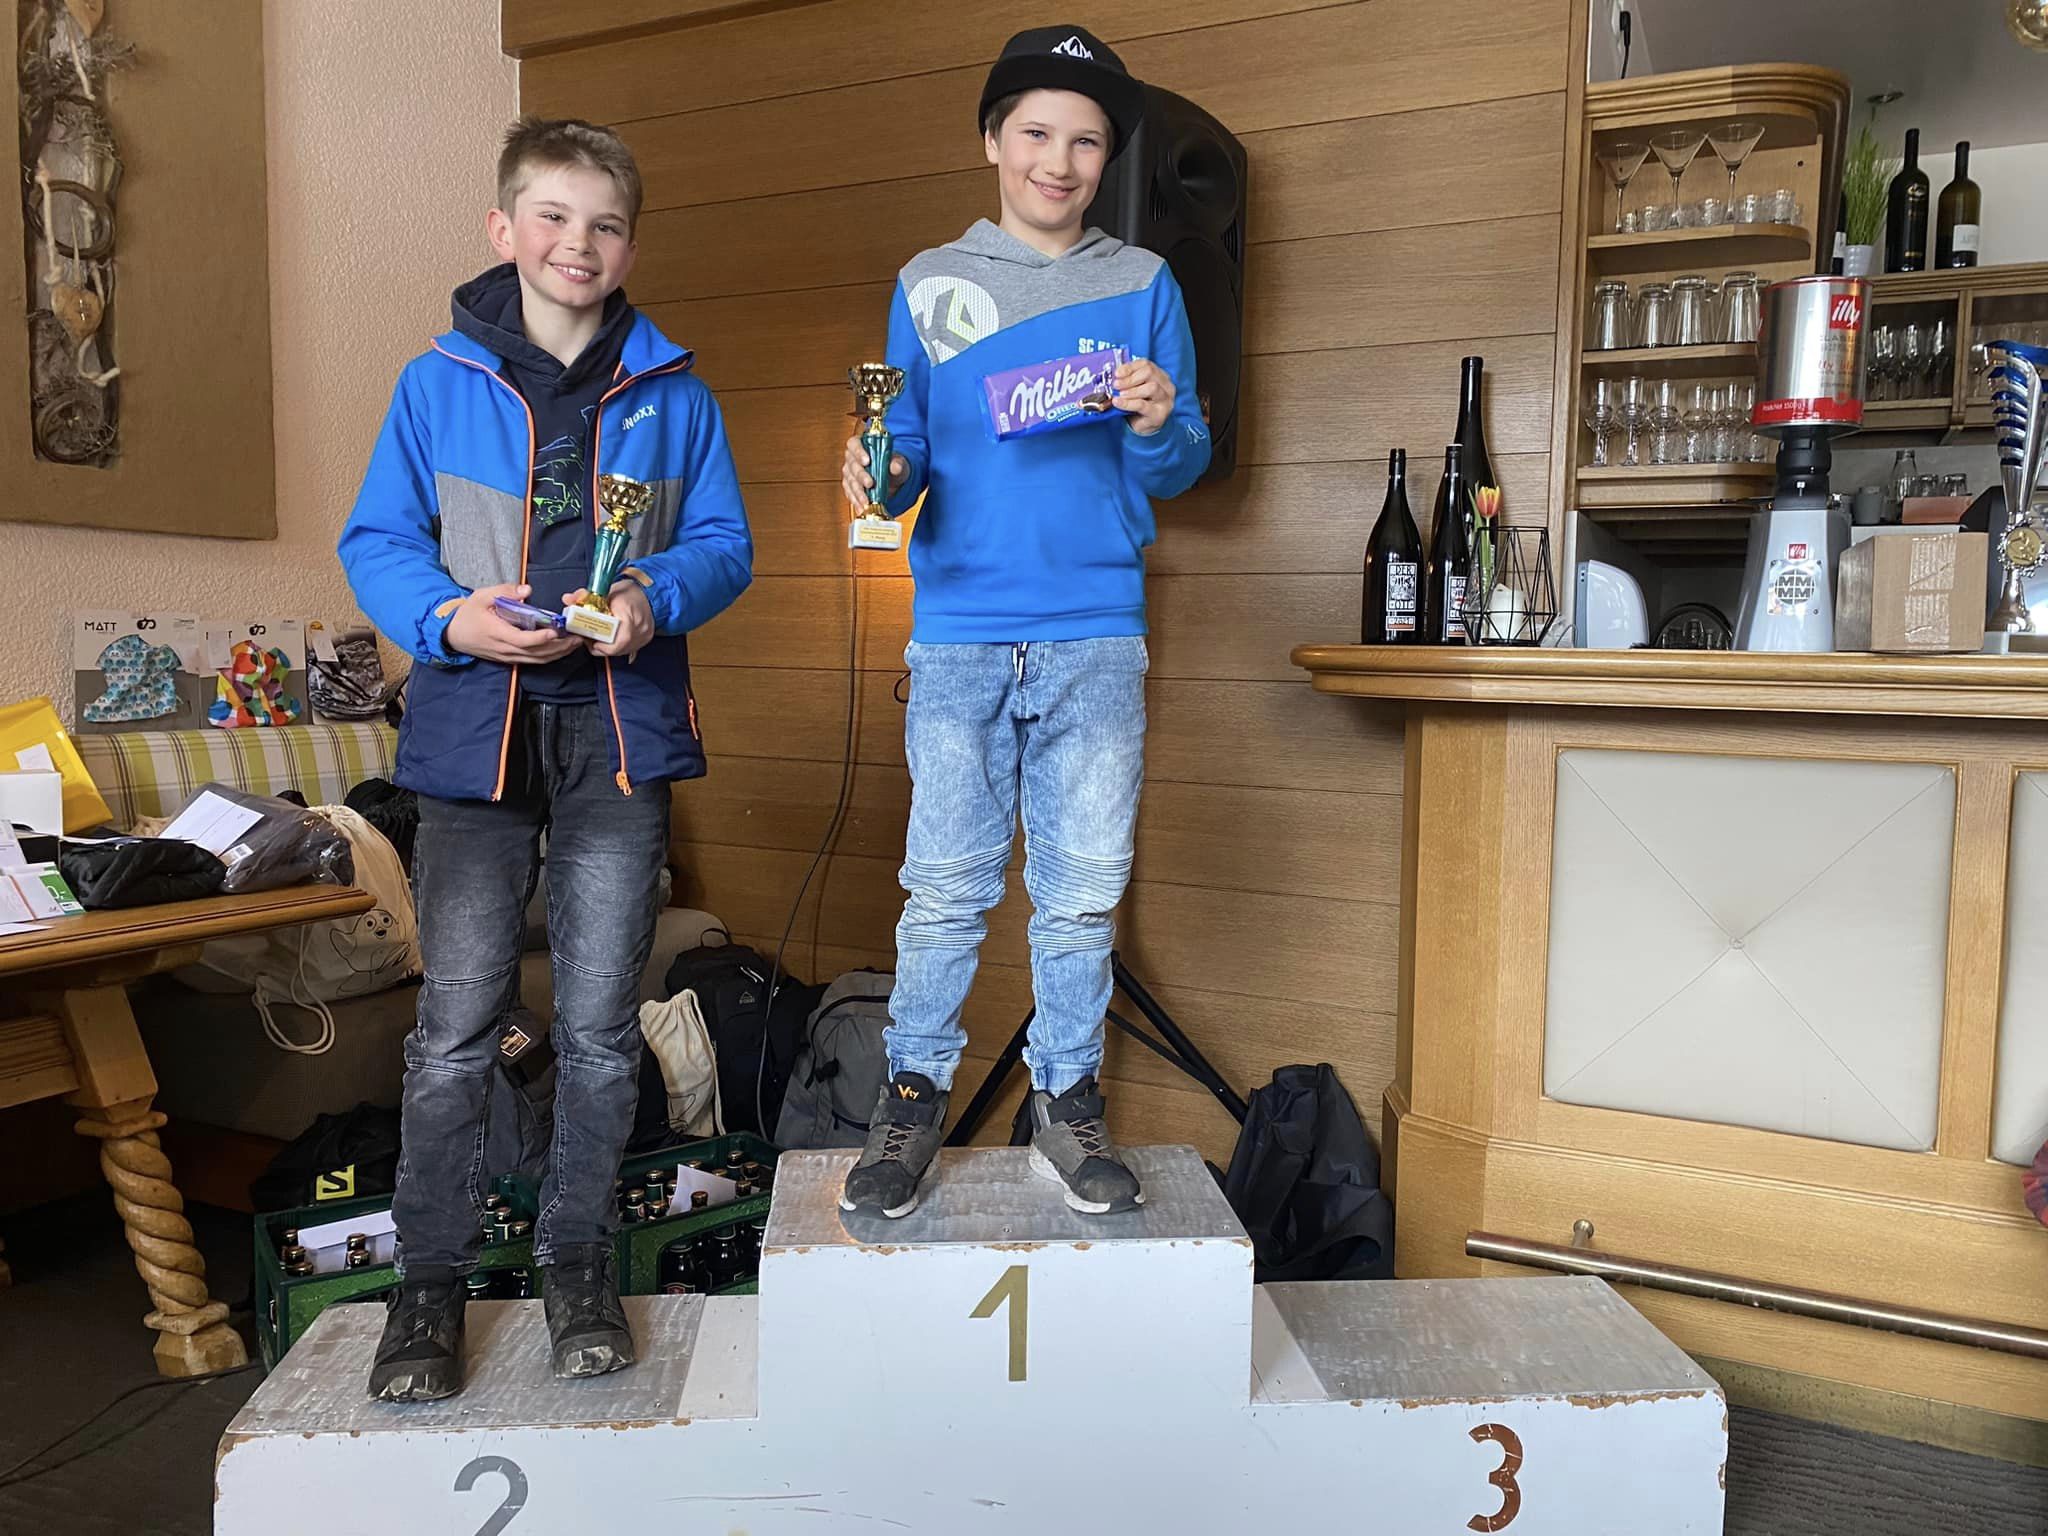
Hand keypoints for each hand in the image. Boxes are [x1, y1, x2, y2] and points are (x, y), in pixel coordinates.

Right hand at [443, 583, 582, 664]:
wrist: (452, 635)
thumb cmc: (467, 614)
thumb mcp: (482, 596)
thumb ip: (505, 591)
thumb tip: (527, 590)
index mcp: (497, 633)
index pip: (523, 640)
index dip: (540, 638)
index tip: (555, 631)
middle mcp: (505, 649)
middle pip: (536, 653)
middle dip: (559, 647)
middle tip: (577, 638)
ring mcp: (508, 657)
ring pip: (537, 660)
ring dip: (557, 654)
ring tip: (574, 643)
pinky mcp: (510, 659)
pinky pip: (533, 661)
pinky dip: (549, 656)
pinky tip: (561, 649)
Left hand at [565, 578, 654, 660]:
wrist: (650, 593)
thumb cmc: (630, 592)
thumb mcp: (607, 590)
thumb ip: (585, 596)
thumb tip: (568, 599)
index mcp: (629, 617)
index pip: (614, 641)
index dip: (599, 645)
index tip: (588, 639)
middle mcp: (639, 630)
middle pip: (616, 648)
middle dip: (599, 647)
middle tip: (589, 639)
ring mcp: (643, 637)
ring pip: (621, 651)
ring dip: (607, 647)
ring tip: (597, 639)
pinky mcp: (645, 640)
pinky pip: (627, 648)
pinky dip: (616, 646)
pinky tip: (609, 639)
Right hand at [842, 434, 906, 512]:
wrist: (892, 480)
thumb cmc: (892, 466)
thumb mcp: (899, 462)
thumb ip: (898, 463)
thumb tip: (896, 467)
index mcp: (862, 446)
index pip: (854, 444)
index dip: (859, 452)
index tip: (867, 461)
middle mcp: (852, 459)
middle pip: (852, 465)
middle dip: (861, 476)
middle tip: (870, 483)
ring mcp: (850, 473)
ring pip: (850, 482)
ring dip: (858, 492)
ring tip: (867, 501)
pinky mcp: (850, 487)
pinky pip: (850, 494)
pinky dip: (856, 502)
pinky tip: (862, 507)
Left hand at [1113, 358, 1174, 436]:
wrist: (1144, 427)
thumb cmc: (1138, 405)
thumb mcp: (1134, 389)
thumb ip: (1127, 380)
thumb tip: (1115, 377)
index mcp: (1160, 376)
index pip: (1146, 364)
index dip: (1130, 367)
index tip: (1117, 374)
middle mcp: (1166, 386)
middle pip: (1149, 373)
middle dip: (1130, 379)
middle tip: (1116, 385)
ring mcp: (1165, 400)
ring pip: (1151, 387)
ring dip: (1131, 391)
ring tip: (1119, 395)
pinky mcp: (1159, 414)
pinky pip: (1143, 405)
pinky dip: (1128, 403)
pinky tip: (1118, 403)